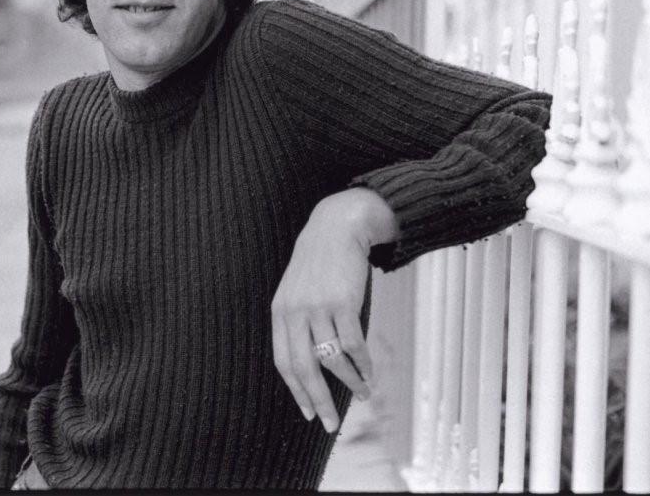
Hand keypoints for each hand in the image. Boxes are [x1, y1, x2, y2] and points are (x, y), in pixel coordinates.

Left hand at [270, 188, 397, 431]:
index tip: (308, 412)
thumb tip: (310, 361)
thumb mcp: (297, 290)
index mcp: (280, 313)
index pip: (284, 361)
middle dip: (318, 399)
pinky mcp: (342, 303)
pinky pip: (353, 344)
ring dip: (349, 382)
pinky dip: (363, 364)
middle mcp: (295, 313)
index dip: (296, 390)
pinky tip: (369, 374)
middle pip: (304, 367)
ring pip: (332, 359)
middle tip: (330, 423)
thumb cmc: (320, 262)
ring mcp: (318, 308)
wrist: (337, 226)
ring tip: (362, 395)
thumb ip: (298, 321)